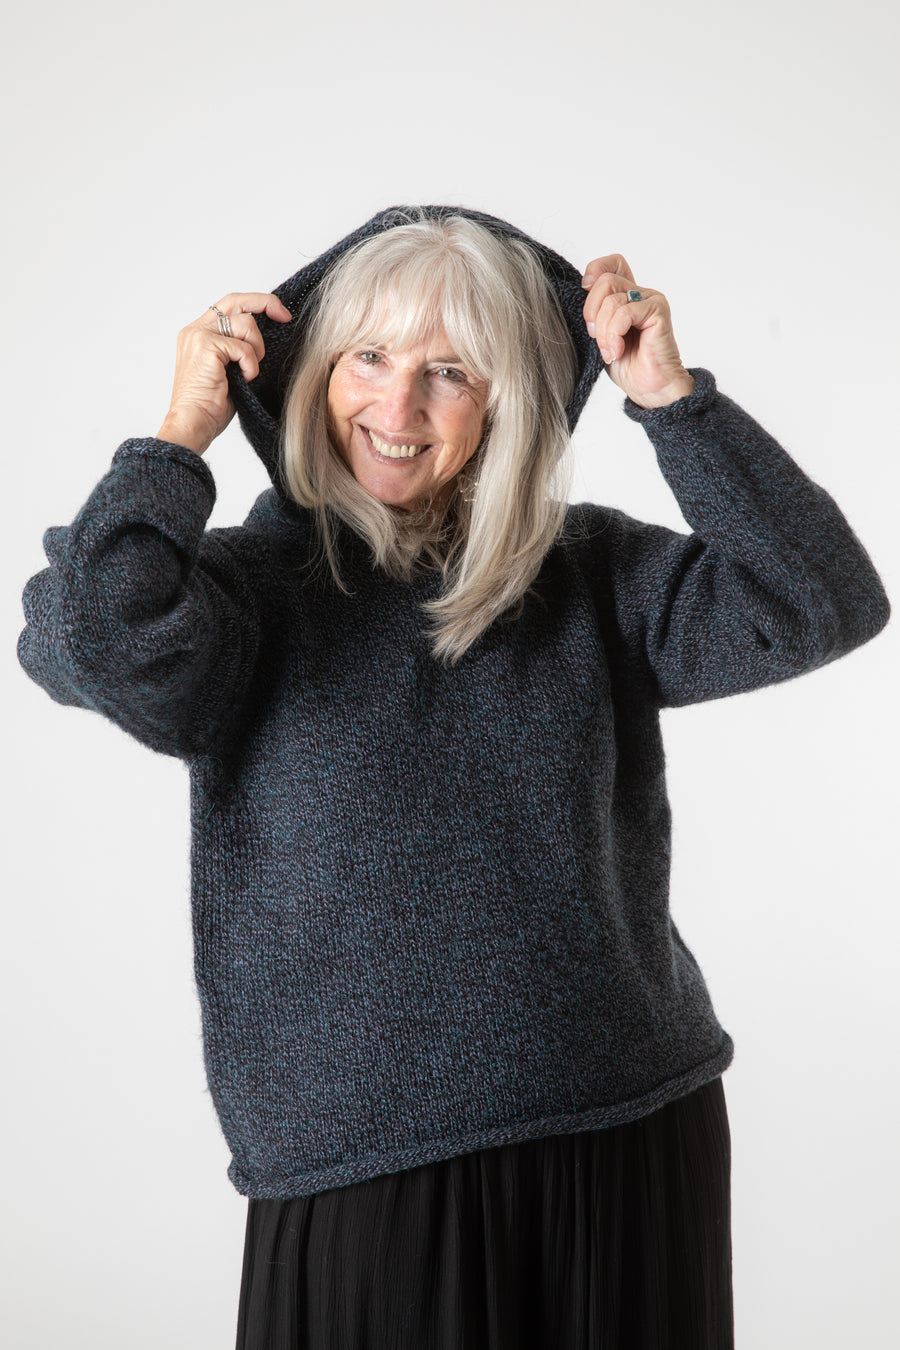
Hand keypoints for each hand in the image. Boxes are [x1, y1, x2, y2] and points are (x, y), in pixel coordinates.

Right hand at [157, 293, 292, 454]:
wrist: (193, 424)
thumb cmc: (210, 406)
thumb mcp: (229, 368)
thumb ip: (237, 347)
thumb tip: (266, 333)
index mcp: (199, 333)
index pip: (230, 304)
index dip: (257, 303)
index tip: (280, 314)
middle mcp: (196, 329)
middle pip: (237, 301)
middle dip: (266, 304)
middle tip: (285, 318)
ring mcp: (199, 336)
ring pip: (246, 324)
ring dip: (256, 350)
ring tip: (248, 372)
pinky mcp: (206, 346)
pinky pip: (244, 348)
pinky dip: (251, 366)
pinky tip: (243, 380)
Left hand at [581, 255, 693, 408]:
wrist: (649, 388)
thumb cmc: (627, 365)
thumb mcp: (601, 334)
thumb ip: (595, 312)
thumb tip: (581, 288)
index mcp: (626, 295)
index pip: (612, 263)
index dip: (595, 271)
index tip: (585, 291)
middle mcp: (640, 293)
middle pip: (605, 280)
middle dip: (592, 311)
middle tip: (596, 337)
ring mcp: (651, 300)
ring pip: (612, 300)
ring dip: (604, 332)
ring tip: (610, 351)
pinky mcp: (658, 311)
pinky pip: (624, 313)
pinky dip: (614, 334)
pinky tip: (617, 351)